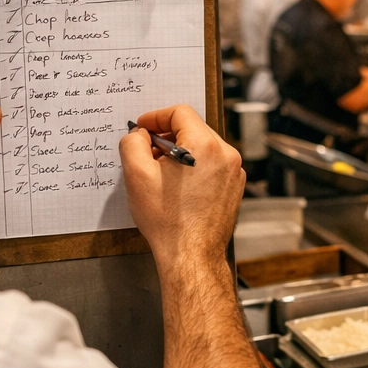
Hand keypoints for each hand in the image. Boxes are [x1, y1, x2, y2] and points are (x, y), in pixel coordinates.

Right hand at [120, 104, 244, 262]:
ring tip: (161, 173)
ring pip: (203, 147)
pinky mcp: (234, 187)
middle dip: (167, 136)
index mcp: (205, 145)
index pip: (180, 112)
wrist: (191, 255)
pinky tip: (177, 186)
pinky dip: (194, 167)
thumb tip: (139, 134)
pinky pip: (212, 165)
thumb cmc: (168, 220)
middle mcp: (226, 154)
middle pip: (193, 128)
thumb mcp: (137, 175)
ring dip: (180, 152)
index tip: (143, 128)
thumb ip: (134, 143)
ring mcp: (234, 172)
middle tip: (147, 152)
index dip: (156, 117)